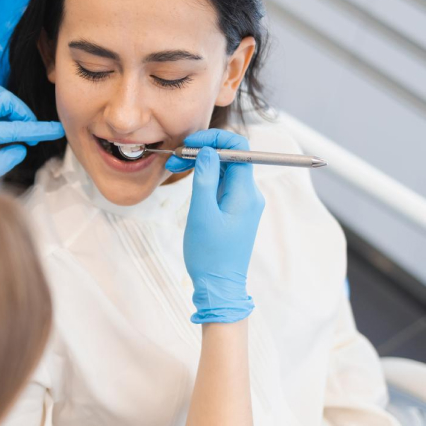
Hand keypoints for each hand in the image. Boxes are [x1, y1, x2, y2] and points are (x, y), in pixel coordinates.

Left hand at [0, 81, 63, 179]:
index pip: (12, 129)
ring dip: (9, 103)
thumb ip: (5, 160)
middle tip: (30, 133)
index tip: (55, 129)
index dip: (37, 129)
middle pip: (3, 100)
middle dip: (22, 113)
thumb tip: (21, 146)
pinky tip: (2, 120)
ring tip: (15, 123)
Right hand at [181, 129, 263, 323]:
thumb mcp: (202, 214)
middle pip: (231, 157)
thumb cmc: (209, 255)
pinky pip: (222, 184)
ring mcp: (243, 203)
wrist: (219, 286)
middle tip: (175, 157)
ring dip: (202, 163)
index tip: (191, 143)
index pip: (239, 148)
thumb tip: (208, 150)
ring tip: (176, 167)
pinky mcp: (235, 211)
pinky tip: (189, 180)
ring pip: (225, 169)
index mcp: (245, 193)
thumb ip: (205, 179)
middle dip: (203, 150)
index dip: (216, 138)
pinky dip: (206, 177)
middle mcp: (249, 195)